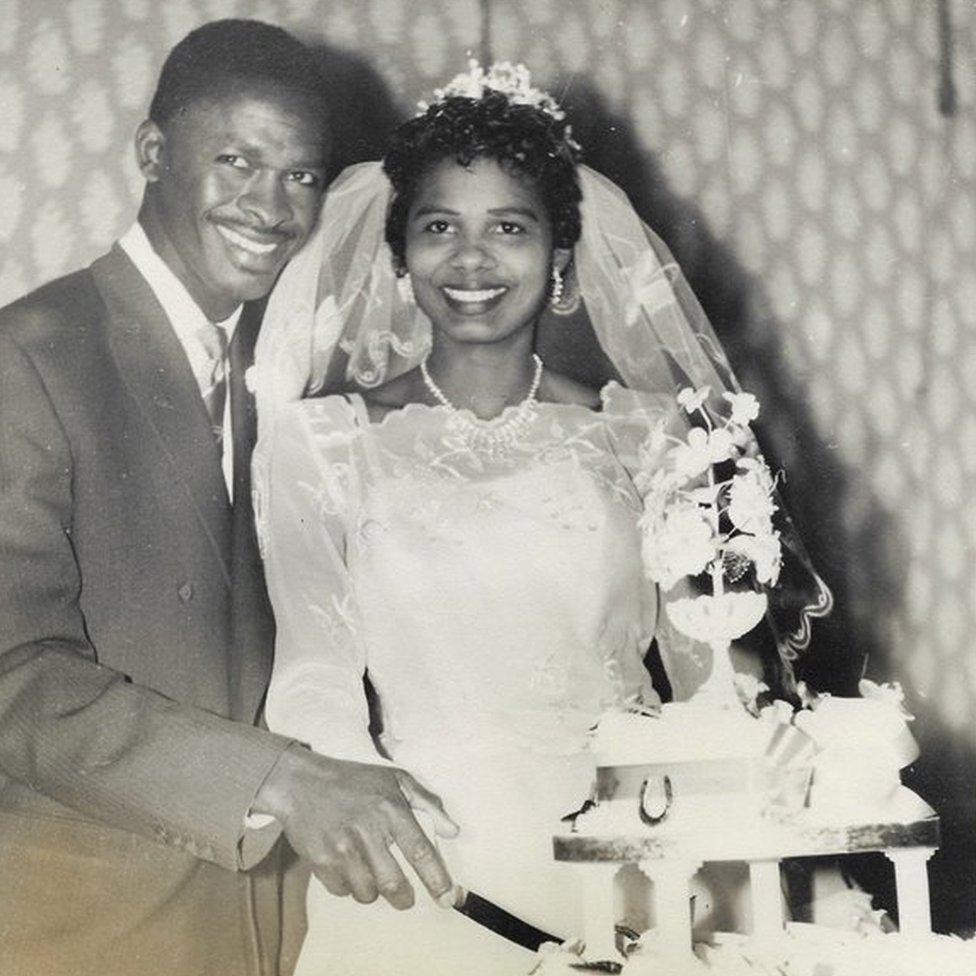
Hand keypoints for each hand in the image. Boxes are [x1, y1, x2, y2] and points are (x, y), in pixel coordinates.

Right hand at [252, 745, 458, 909]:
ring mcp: (341, 849)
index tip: (448, 899)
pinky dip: (350, 886)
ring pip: (367, 893)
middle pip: (394, 884)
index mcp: (390, 809)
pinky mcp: (320, 862)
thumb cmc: (355, 781)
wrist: (301, 783)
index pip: (420, 852)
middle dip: (404, 898)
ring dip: (374, 890)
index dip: (437, 879)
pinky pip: (343, 891)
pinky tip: (348, 866)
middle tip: (406, 898)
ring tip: (371, 872)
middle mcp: (367, 831)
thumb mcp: (395, 779)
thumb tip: (452, 831)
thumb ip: (427, 802)